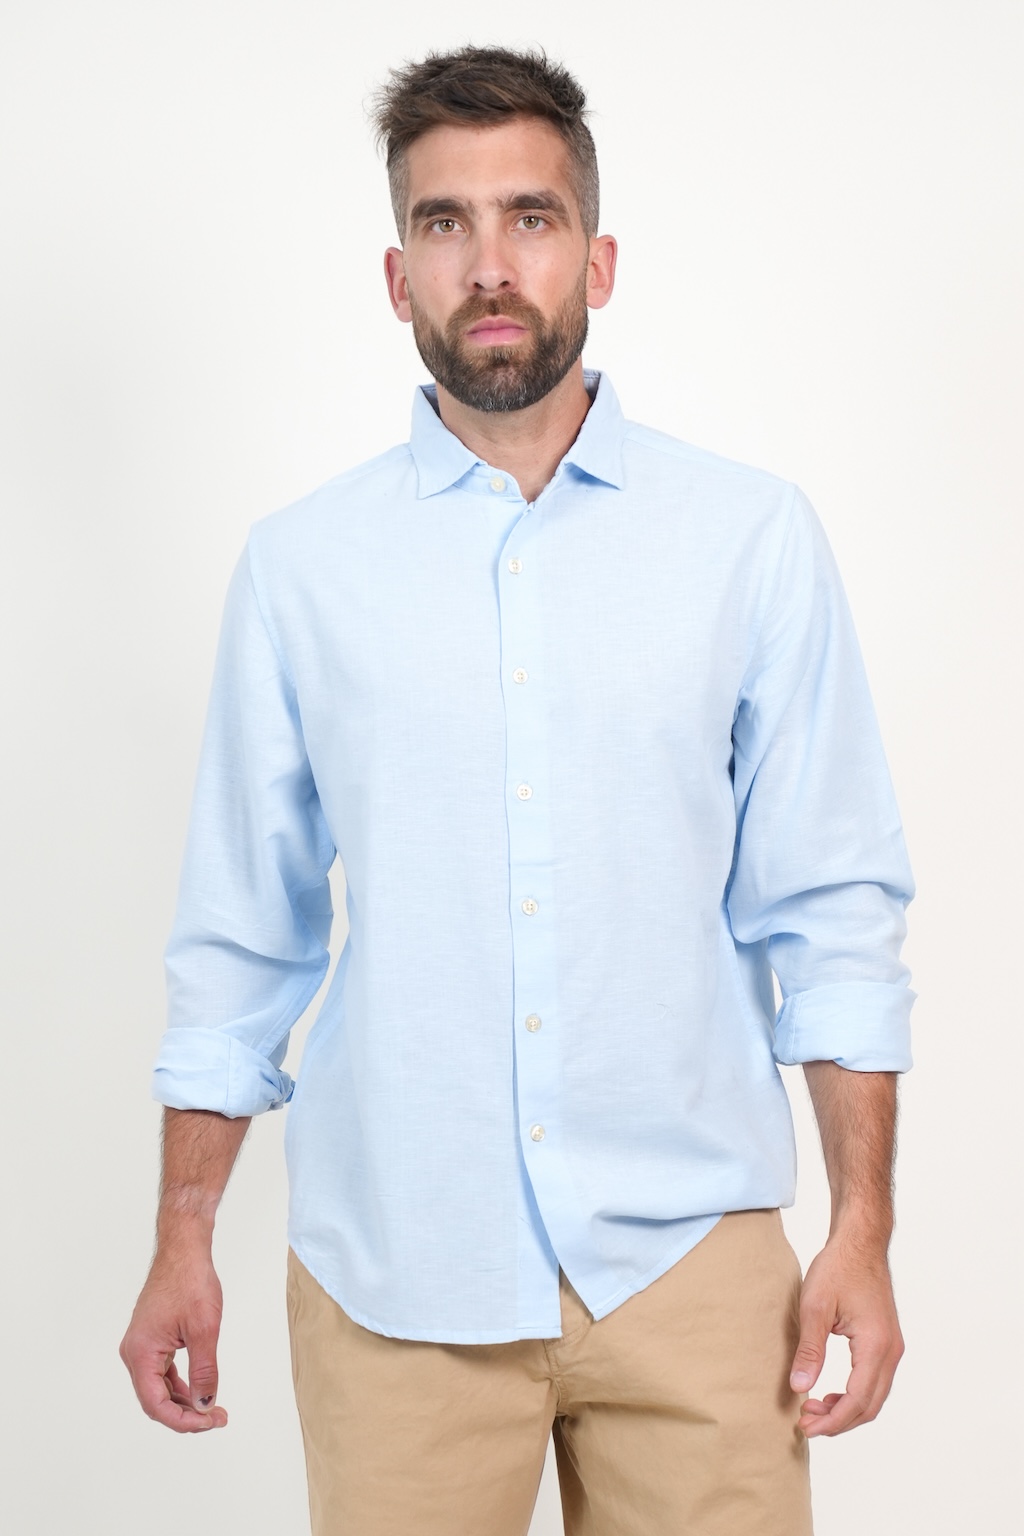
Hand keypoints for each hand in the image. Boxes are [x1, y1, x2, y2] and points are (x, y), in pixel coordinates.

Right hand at [120, 1243, 228, 1432]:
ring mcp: (141, 1346)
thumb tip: (204, 1405)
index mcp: (140, 1353)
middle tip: (217, 1418)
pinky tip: (199, 1390)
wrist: (183, 1250)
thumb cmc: (190, 1281)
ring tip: (212, 1408)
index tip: (210, 1421)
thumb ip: (204, 1370)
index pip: (156, 1404)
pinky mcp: (151, 1340)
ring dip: (184, 1401)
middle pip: (155, 1400)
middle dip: (186, 1414)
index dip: (183, 1420)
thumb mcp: (204, 1329)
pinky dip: (180, 1385)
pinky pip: (162, 1373)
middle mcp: (134, 1353)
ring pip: (159, 1388)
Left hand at [789, 1233, 903, 1437]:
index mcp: (876, 1346)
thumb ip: (809, 1350)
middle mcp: (891, 1352)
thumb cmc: (838, 1268)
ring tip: (814, 1408)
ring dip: (846, 1410)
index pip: (857, 1401)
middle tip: (806, 1422)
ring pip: (874, 1397)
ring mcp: (892, 1348)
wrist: (860, 1242)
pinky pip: (874, 1381)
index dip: (831, 1420)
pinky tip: (830, 1393)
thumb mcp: (815, 1307)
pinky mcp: (887, 1342)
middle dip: (838, 1421)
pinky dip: (854, 1395)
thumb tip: (799, 1387)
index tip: (805, 1426)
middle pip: (869, 1406)